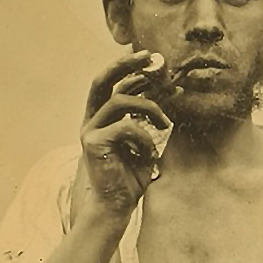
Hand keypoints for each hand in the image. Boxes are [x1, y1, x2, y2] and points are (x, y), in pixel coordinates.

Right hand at [79, 49, 174, 218]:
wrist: (116, 206)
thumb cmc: (131, 176)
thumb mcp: (147, 139)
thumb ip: (151, 116)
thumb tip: (172, 89)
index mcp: (102, 117)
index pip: (114, 84)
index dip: (134, 71)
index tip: (157, 63)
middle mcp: (92, 120)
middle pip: (103, 80)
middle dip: (126, 64)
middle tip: (150, 57)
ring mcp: (90, 130)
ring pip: (121, 101)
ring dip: (150, 108)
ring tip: (166, 125)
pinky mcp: (93, 143)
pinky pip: (126, 127)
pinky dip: (145, 137)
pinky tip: (150, 153)